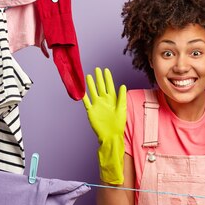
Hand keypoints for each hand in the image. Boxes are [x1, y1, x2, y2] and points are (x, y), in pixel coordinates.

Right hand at [83, 67, 126, 183]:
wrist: (110, 135)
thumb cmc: (118, 124)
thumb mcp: (122, 109)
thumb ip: (121, 98)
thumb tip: (123, 85)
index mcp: (113, 100)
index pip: (110, 86)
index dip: (108, 78)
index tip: (106, 70)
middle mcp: (104, 101)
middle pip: (101, 86)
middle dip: (99, 78)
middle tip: (97, 69)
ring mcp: (97, 105)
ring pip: (93, 92)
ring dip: (91, 84)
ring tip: (88, 76)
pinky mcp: (91, 111)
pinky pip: (86, 102)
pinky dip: (83, 96)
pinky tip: (81, 90)